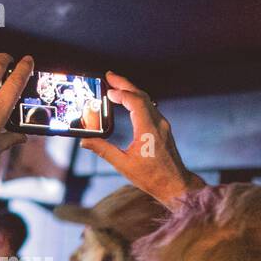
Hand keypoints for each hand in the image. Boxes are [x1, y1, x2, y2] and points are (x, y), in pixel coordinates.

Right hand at [81, 71, 203, 209]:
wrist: (175, 184)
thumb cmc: (152, 177)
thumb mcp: (123, 165)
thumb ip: (103, 150)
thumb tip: (85, 141)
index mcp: (148, 130)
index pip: (135, 102)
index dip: (121, 93)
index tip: (108, 91)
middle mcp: (158, 123)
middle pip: (141, 95)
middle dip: (124, 84)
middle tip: (109, 76)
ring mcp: (162, 125)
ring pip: (147, 100)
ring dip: (131, 91)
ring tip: (117, 86)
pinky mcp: (163, 128)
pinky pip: (150, 107)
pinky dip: (137, 100)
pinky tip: (129, 102)